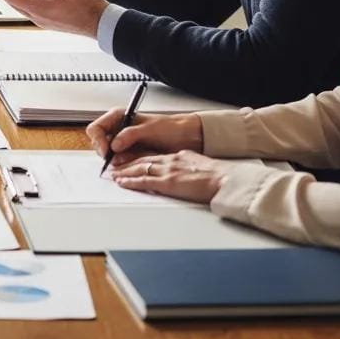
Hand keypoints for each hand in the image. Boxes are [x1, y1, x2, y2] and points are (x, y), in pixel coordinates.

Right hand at [87, 109, 203, 165]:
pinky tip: (133, 164)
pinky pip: (121, 163)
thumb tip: (114, 145)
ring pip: (109, 155)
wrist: (188, 138)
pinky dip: (125, 166)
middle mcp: (119, 129)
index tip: (107, 152)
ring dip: (116, 160)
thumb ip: (129, 135)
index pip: (96, 128)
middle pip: (99, 143)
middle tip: (116, 160)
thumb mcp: (150, 129)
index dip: (99, 141)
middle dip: (106, 153)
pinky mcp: (131, 154)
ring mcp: (124, 143)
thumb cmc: (171, 128)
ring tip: (129, 161)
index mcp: (119, 117)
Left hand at [110, 150, 234, 204]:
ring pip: (140, 168)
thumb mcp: (201, 165)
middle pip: (143, 160)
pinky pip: (144, 181)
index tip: (130, 160)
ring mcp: (168, 171)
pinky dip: (131, 181)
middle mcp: (170, 161)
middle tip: (115, 165)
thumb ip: (190, 166)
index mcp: (179, 156)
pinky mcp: (168, 183)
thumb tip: (186, 173)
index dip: (140, 158)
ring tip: (114, 174)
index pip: (154, 156)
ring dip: (125, 172)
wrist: (225, 180)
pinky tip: (122, 182)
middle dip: (127, 163)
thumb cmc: (219, 176)